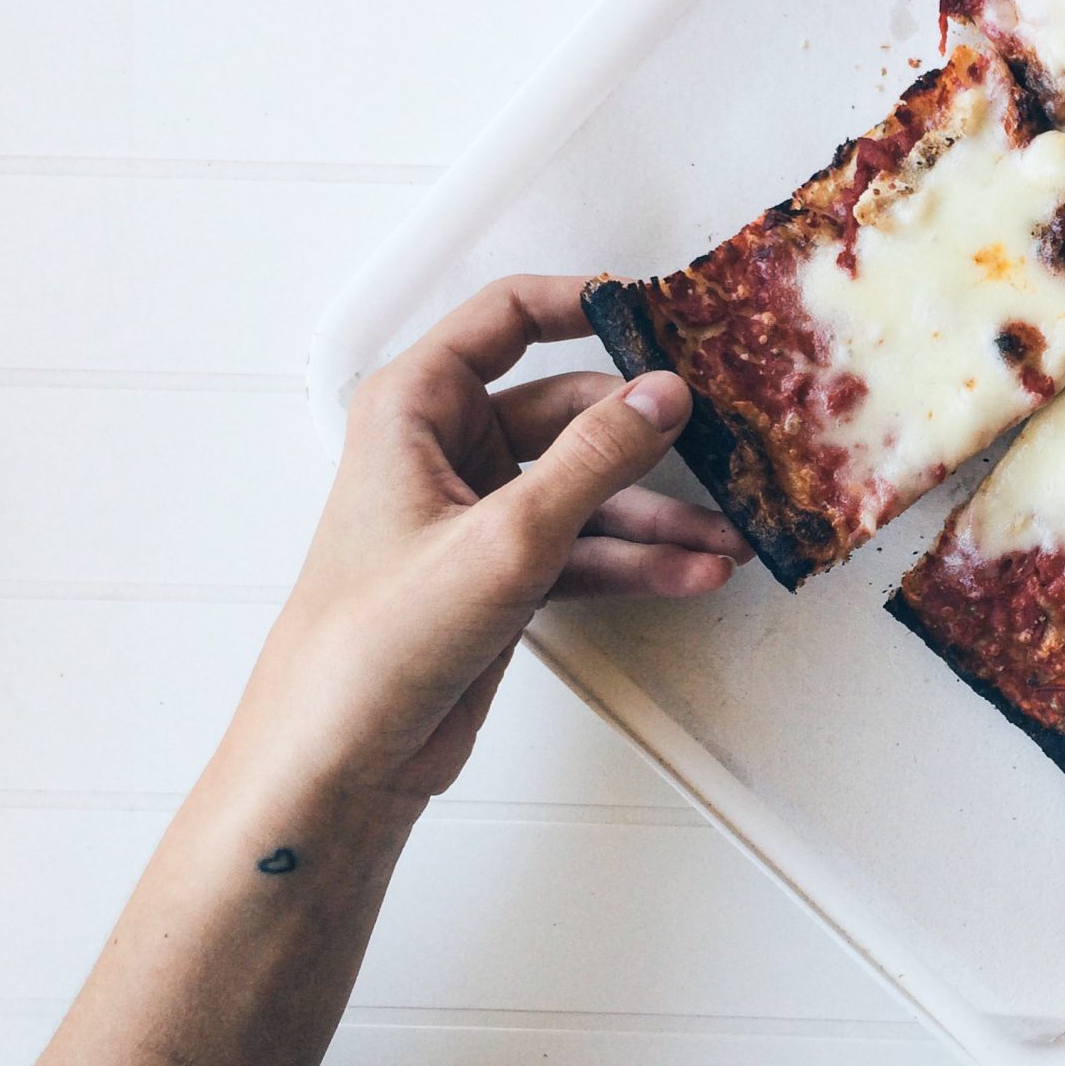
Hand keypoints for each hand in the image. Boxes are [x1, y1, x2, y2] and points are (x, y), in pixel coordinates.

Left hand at [0, 275, 754, 1065]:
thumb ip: (597, 458)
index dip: (585, 306)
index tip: (663, 315)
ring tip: (725, 539)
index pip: (507, 317)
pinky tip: (692, 574)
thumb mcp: (509, 536)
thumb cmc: (381, 637)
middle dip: (646, 436)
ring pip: (585, 488)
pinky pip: (584, 546)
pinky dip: (635, 560)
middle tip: (724, 441)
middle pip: (568, 410)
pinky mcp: (499, 575)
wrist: (339, 759)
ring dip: (655, 514)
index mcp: (416, 407)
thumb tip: (668, 393)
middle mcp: (445, 449)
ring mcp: (475, 514)